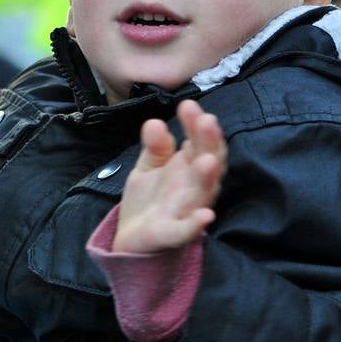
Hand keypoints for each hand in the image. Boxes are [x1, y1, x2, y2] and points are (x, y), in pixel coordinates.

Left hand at [113, 100, 225, 253]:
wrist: (131, 236)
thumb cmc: (149, 199)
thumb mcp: (149, 166)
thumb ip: (155, 146)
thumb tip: (155, 122)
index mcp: (189, 167)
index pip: (199, 142)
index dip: (196, 125)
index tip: (188, 105)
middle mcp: (194, 186)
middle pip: (209, 162)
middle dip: (208, 142)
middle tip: (206, 121)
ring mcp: (186, 210)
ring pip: (203, 192)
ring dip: (207, 178)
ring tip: (207, 161)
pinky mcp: (172, 234)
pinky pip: (186, 230)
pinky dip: (195, 225)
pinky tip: (204, 217)